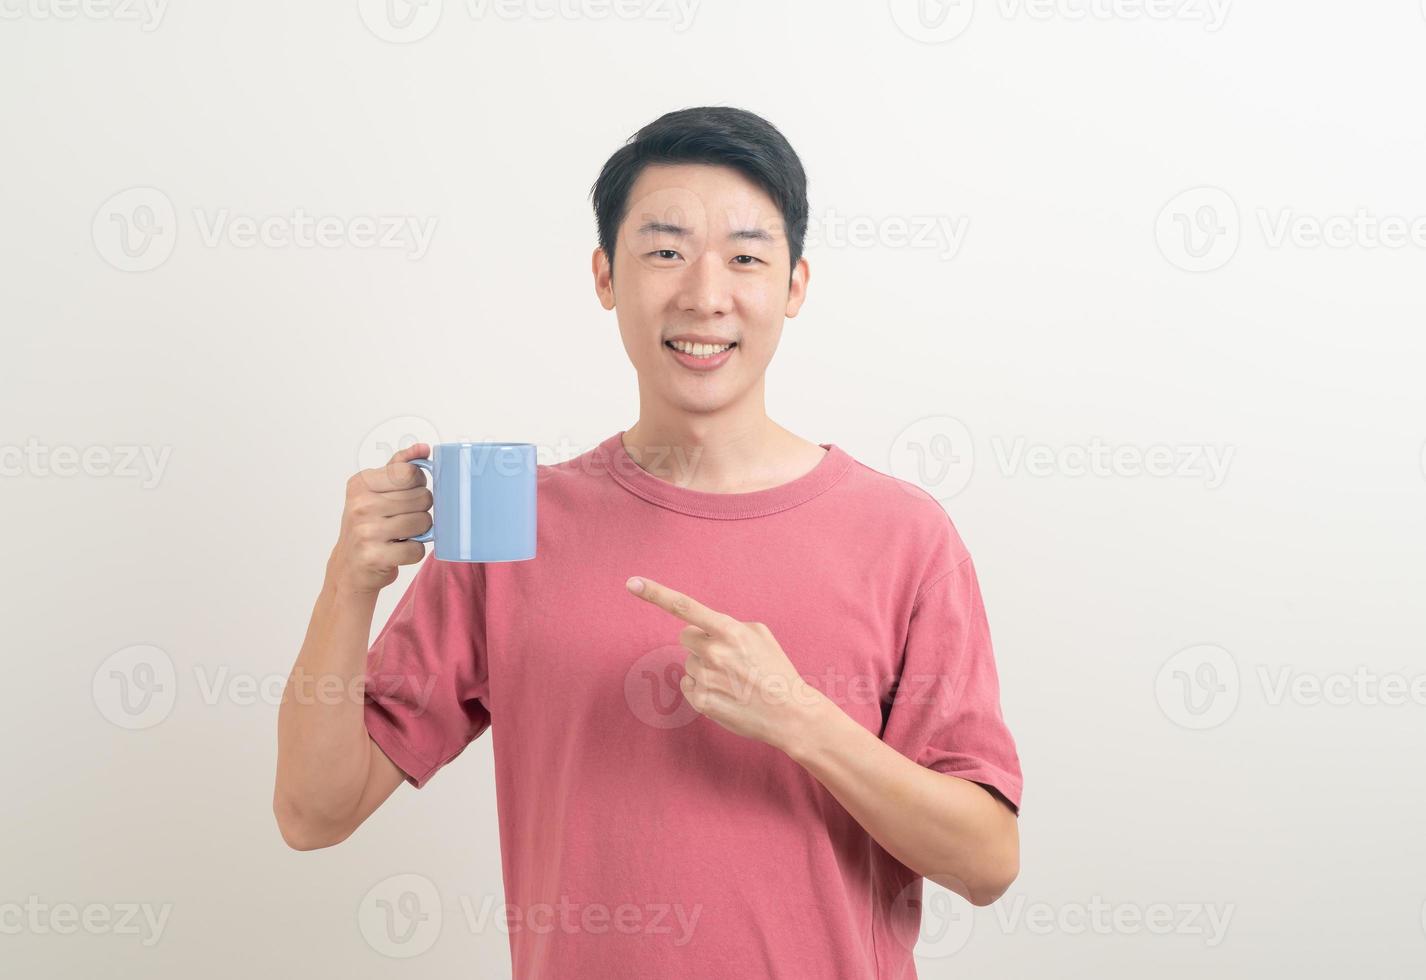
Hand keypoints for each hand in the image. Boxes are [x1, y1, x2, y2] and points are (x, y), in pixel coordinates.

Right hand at [329, 444, 433, 595]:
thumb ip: (399, 467)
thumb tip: (423, 448)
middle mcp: (360, 505)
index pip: (410, 473)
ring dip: (420, 532)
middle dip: (420, 510)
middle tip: (402, 519)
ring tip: (400, 535)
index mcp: (361, 484)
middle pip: (423, 498)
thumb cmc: (367, 526)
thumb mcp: (375, 492)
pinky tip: (397, 551)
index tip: (407, 494)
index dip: (418, 484)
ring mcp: (366, 531)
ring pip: (424, 522)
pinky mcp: (375, 556)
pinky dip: (413, 552)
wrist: (349, 568)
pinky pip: (417, 549)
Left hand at [624, 576, 828, 751]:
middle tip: (726, 658)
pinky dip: (702, 689)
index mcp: (729, 631)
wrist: (790, 714)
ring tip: (733, 680)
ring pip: (689, 664)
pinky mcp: (700, 702)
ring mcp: (705, 678)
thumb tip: (706, 629)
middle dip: (700, 644)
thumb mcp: (761, 635)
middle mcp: (713, 653)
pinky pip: (688, 686)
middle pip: (686, 638)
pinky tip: (726, 694)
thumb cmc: (777, 670)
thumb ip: (729, 624)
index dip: (655, 593)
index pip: (685, 607)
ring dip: (705, 669)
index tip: (632, 582)